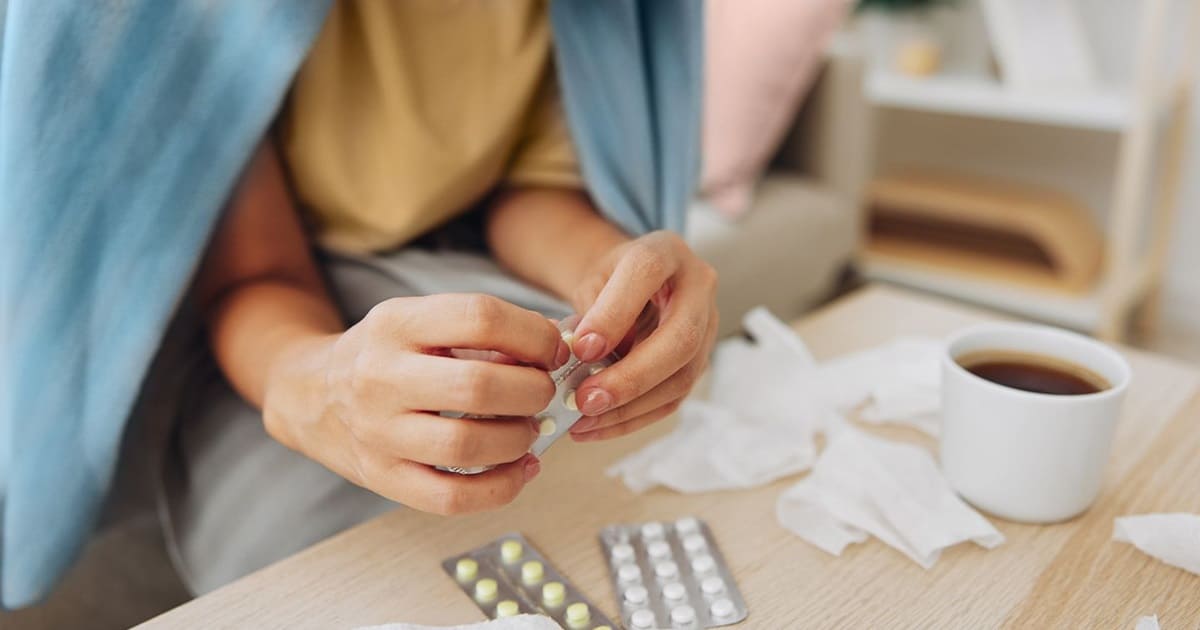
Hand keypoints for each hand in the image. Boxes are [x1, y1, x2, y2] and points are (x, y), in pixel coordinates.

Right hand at [262, 294, 568, 514]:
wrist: (311, 394)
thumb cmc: (385, 354)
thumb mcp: (419, 320)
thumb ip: (479, 330)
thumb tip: (555, 349)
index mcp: (395, 324)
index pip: (480, 317)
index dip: (533, 335)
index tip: (553, 351)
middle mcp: (380, 377)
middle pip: (478, 386)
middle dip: (532, 391)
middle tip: (542, 392)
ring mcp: (378, 432)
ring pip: (467, 446)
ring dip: (519, 439)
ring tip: (529, 429)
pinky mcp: (383, 477)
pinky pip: (451, 497)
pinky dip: (500, 488)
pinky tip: (521, 469)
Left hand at [565, 231, 717, 440]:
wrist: (636, 286)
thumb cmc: (611, 280)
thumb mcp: (593, 279)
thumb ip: (588, 311)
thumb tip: (573, 359)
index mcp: (666, 251)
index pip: (646, 274)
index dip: (614, 314)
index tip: (580, 348)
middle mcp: (698, 287)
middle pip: (681, 337)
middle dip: (631, 376)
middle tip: (586, 400)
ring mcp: (707, 328)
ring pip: (682, 377)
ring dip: (630, 407)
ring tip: (583, 420)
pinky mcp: (699, 363)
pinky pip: (673, 399)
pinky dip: (632, 418)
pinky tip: (596, 427)